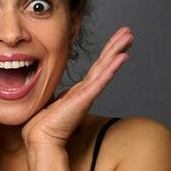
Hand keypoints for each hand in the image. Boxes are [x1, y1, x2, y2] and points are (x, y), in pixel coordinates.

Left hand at [22, 26, 132, 150]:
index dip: (107, 53)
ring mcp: (87, 94)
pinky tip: (122, 57)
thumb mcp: (50, 103)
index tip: (116, 40)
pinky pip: (101, 80)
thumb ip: (57, 97)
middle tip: (129, 32)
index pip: (96, 68)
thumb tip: (54, 96)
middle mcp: (86, 91)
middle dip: (116, 46)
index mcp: (78, 91)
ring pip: (106, 68)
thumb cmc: (42, 125)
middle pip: (105, 63)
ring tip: (129, 36)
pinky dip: (112, 68)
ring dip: (118, 51)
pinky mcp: (85, 98)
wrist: (40, 139)